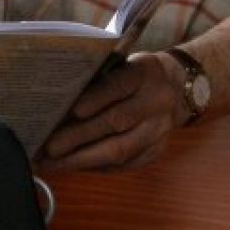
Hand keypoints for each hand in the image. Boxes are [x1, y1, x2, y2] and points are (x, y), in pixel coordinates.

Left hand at [37, 51, 183, 170]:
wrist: (180, 86)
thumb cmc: (138, 73)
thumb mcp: (124, 62)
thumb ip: (100, 77)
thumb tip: (59, 100)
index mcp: (144, 73)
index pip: (119, 86)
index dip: (95, 99)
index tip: (71, 111)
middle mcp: (155, 102)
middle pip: (117, 122)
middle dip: (79, 137)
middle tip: (49, 147)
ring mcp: (159, 129)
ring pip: (122, 150)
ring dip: (84, 159)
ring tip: (55, 163)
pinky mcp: (157, 150)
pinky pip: (126, 164)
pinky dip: (98, 167)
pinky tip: (76, 166)